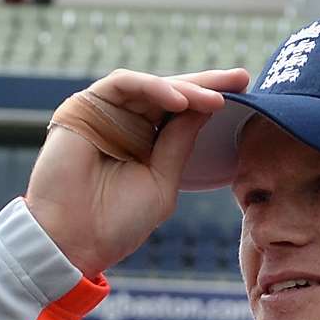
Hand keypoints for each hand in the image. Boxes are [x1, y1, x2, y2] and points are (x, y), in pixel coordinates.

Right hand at [26, 67, 248, 278]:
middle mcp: (126, 124)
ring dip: (185, 89)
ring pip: (150, 86)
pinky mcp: (84, 107)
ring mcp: (105, 113)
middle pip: (170, 93)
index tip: (245, 90)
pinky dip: (153, 88)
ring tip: (214, 100)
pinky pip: (123, 85)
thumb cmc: (116, 223)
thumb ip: (179, 144)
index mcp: (146, 144)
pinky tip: (180, 102)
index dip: (211, 100)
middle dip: (206, 84)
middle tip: (240, 78)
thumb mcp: (162, 181)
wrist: (73, 241)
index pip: (182, 114)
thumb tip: (206, 109)